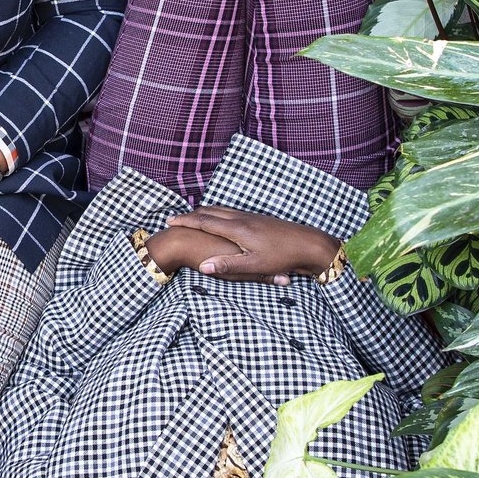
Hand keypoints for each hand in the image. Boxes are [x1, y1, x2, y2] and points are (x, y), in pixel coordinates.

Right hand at [158, 206, 341, 281]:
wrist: (308, 242)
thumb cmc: (282, 256)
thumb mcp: (253, 265)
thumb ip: (227, 265)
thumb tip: (204, 268)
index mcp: (237, 229)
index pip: (204, 221)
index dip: (185, 221)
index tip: (170, 221)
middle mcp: (242, 219)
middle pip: (210, 212)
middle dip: (191, 215)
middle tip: (175, 219)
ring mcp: (251, 216)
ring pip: (221, 209)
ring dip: (204, 212)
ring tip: (192, 217)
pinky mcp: (258, 218)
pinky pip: (231, 211)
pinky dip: (218, 212)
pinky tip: (221, 219)